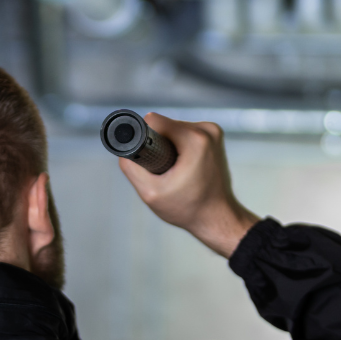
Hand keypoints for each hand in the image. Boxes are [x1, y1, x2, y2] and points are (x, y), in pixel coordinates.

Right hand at [118, 113, 260, 257]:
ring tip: (175, 171)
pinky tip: (183, 166)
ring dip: (168, 146)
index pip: (154, 121)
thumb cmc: (188, 209)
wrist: (218, 218)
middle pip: (165, 124)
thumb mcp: (151, 193)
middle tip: (164, 170)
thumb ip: (131, 168)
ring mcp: (214, 132)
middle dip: (158, 145)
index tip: (149, 159)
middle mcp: (208, 130)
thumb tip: (123, 150)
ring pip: (175, 128)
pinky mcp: (215, 136)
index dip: (144, 138)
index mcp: (195, 139)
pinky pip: (185, 133)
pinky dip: (179, 147)